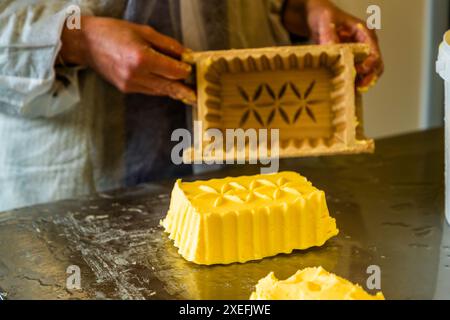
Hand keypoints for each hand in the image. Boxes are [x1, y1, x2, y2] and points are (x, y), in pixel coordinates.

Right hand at [60, 16, 195, 104]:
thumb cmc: (113, 31)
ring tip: (188, 92)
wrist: (84, 44)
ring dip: (174, 90)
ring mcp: (131, 85)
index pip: (173, 70)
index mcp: (142, 58)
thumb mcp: (143, 31)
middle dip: (186, 90)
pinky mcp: (127, 89)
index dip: (186, 71)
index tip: (193, 69)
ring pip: (161, 91)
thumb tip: (186, 55)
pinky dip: (160, 87)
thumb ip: (167, 45)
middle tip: (198, 96)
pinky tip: (168, 85)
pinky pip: (150, 91)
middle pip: (170, 86)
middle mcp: (137, 75)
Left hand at [284, 0, 383, 88]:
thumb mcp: (325, 22)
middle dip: (369, 77)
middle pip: (376, 65)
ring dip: (362, 82)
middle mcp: (366, 44)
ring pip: (368, 73)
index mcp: (364, 33)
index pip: (374, 52)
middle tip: (358, 87)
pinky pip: (357, 75)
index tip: (359, 70)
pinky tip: (347, 89)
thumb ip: (329, 35)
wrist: (317, 18)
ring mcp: (359, 54)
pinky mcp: (351, 61)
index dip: (370, 64)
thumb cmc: (324, 16)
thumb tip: (333, 49)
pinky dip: (354, 82)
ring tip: (352, 90)